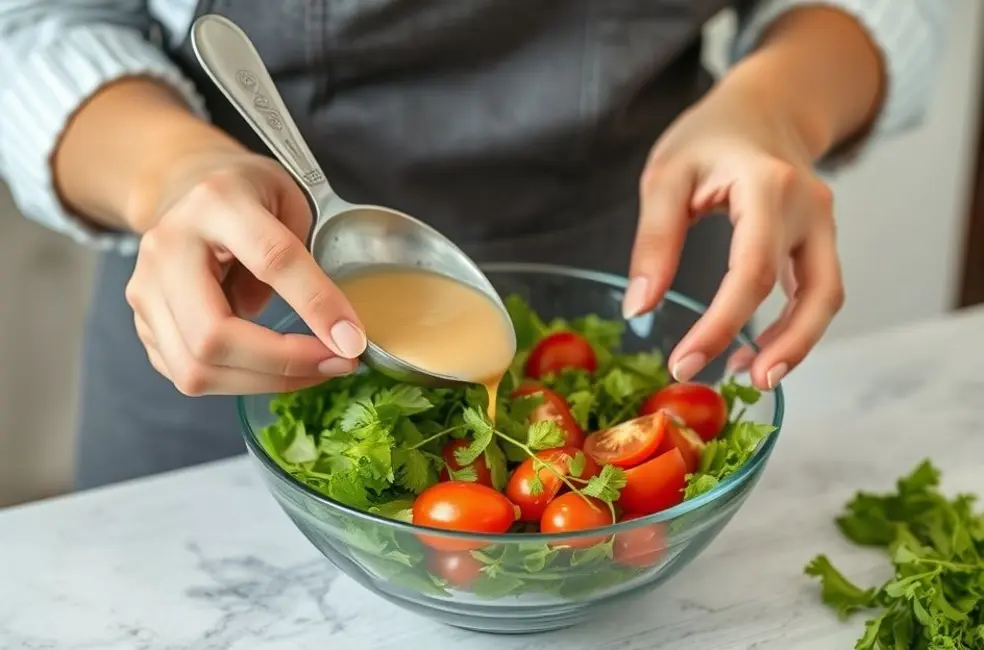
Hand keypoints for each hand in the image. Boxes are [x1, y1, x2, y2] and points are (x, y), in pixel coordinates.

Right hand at [125, 151, 365, 395]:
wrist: (181, 188)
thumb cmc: (246, 194)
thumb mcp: (289, 199)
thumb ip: (306, 257)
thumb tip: (325, 331)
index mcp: (216, 202)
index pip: (271, 260)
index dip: (316, 305)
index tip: (353, 340)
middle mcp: (168, 248)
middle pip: (214, 335)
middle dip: (284, 363)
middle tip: (339, 364)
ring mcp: (146, 290)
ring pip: (197, 369)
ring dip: (266, 382)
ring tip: (315, 369)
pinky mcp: (143, 325)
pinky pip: (190, 376)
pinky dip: (242, 383)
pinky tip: (277, 369)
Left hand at [624, 74, 844, 391]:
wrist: (763, 106)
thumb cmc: (710, 136)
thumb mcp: (665, 176)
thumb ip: (654, 241)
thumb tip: (639, 310)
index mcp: (769, 187)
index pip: (751, 272)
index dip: (721, 325)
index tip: (683, 362)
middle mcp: (810, 208)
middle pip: (817, 292)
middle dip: (783, 348)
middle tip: (740, 385)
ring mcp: (823, 224)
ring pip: (827, 297)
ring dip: (796, 345)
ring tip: (746, 376)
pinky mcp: (820, 240)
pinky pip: (818, 291)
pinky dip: (794, 326)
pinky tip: (755, 350)